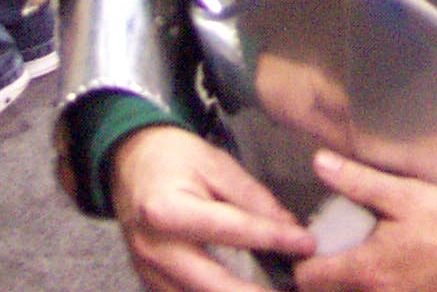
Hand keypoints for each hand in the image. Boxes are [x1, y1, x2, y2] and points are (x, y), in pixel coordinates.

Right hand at [110, 126, 316, 291]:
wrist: (129, 163)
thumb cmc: (173, 158)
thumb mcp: (216, 164)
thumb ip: (253, 198)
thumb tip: (289, 228)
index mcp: (167, 210)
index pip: (230, 230)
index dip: (272, 239)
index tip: (306, 245)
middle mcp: (154, 249)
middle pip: (212, 284)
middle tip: (292, 288)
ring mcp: (148, 272)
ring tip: (273, 291)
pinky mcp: (150, 282)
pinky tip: (245, 291)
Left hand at [293, 151, 436, 291]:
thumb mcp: (405, 195)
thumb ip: (358, 182)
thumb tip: (319, 163)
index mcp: (365, 269)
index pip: (308, 278)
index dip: (302, 258)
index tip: (308, 239)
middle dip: (323, 269)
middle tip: (330, 242)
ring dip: (347, 278)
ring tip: (356, 250)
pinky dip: (372, 283)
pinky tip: (385, 263)